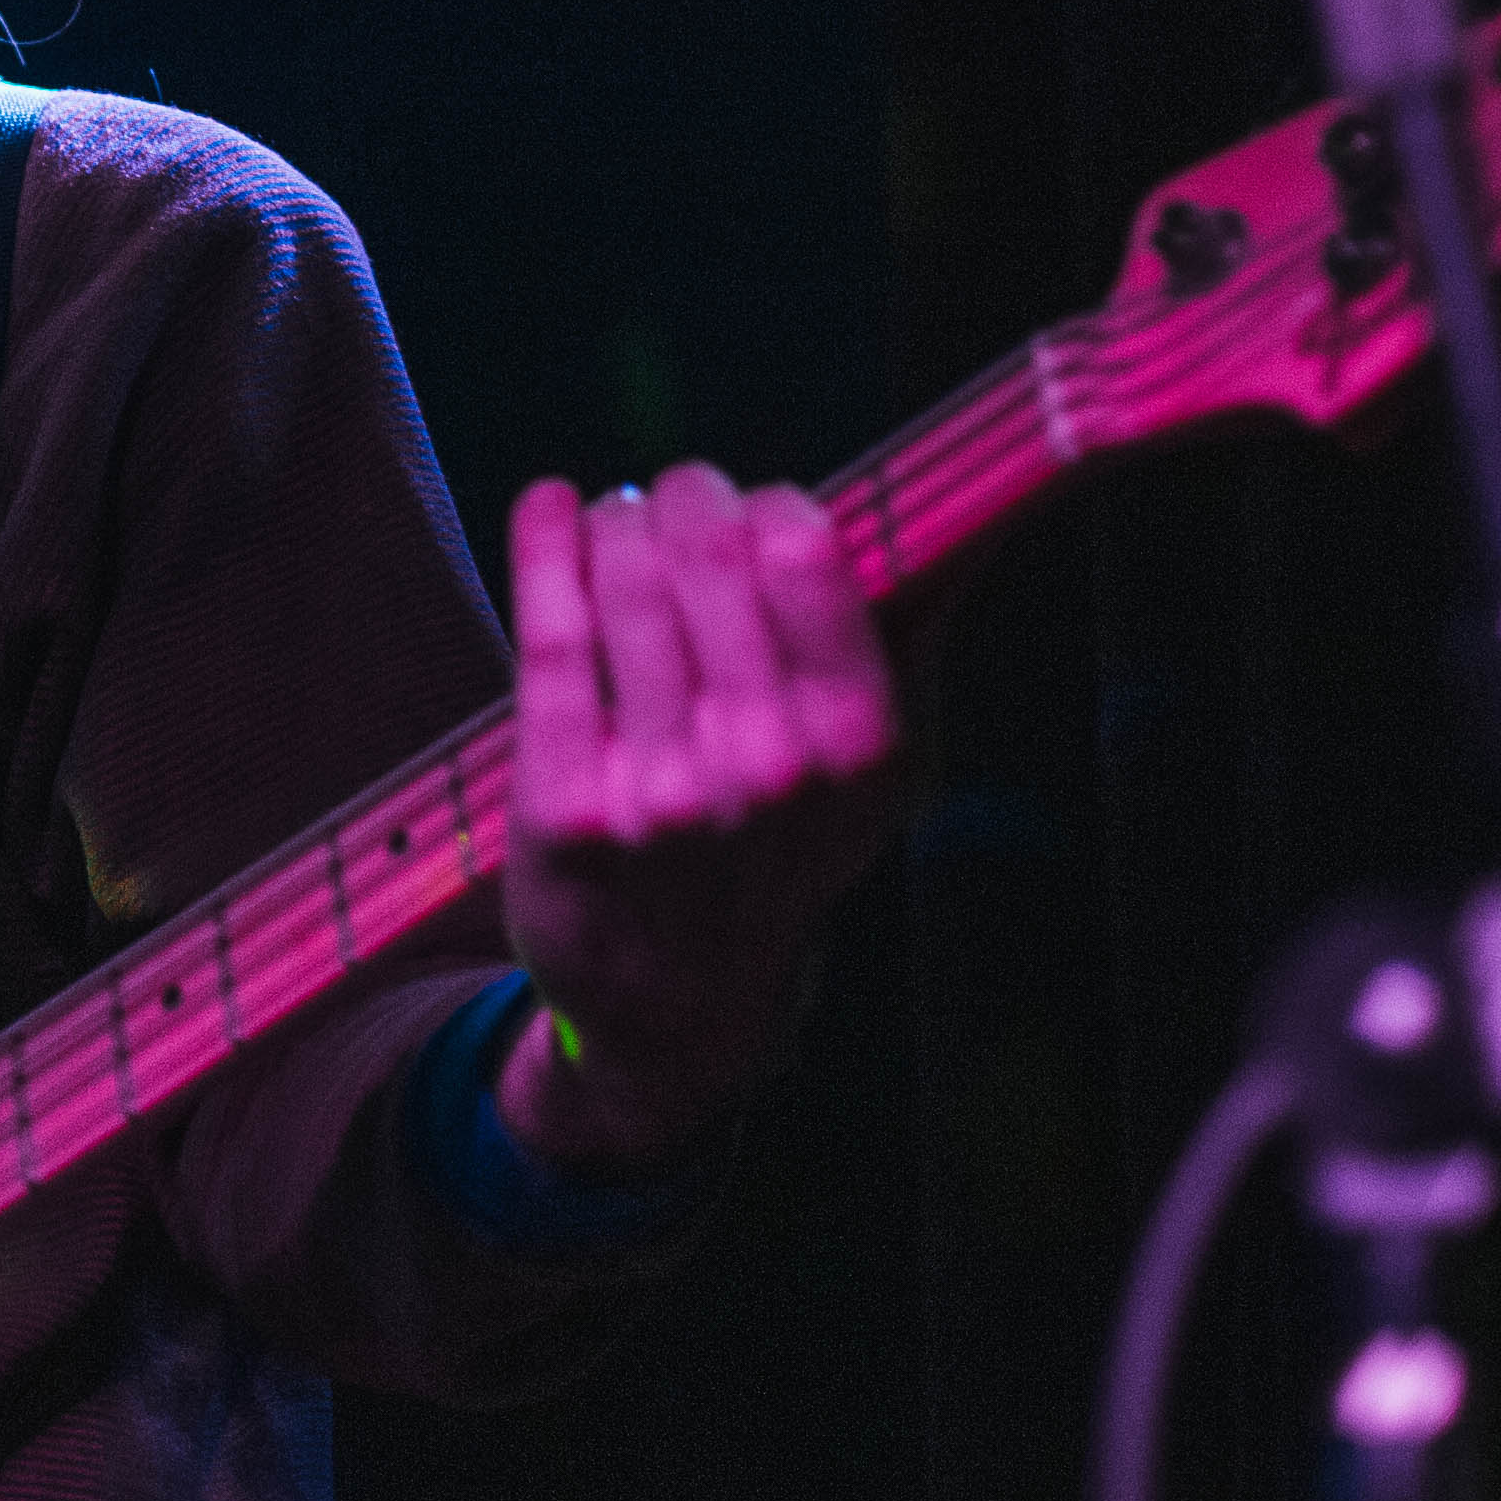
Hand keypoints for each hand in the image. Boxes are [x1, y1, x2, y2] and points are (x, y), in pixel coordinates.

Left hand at [493, 461, 904, 1171]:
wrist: (679, 1004)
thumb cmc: (778, 851)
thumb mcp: (870, 769)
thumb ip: (904, 636)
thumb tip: (959, 505)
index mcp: (857, 745)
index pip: (806, 552)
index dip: (770, 506)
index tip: (755, 504)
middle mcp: (766, 767)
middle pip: (708, 552)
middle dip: (686, 500)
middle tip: (675, 496)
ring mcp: (661, 789)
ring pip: (624, 583)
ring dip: (616, 524)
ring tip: (616, 520)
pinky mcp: (565, 806)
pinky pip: (548, 637)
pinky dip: (541, 549)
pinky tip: (547, 509)